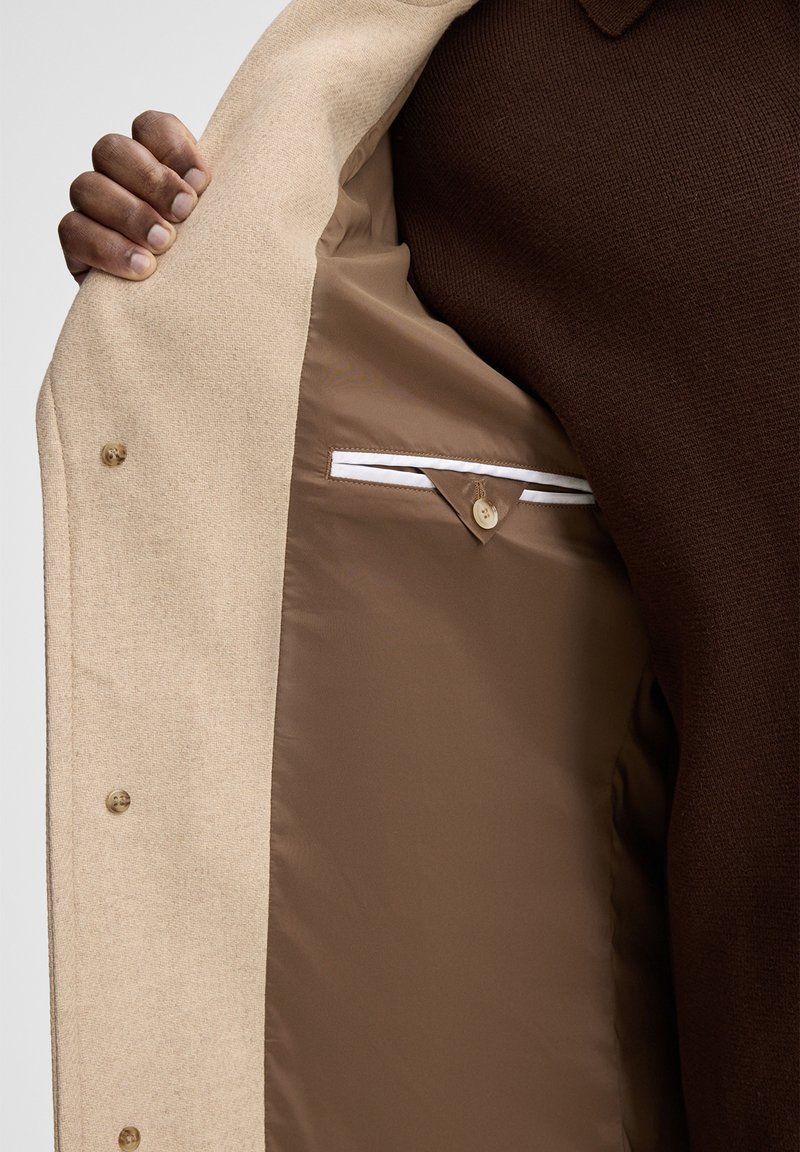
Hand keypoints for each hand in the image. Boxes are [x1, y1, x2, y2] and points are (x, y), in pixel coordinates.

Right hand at [59, 109, 210, 285]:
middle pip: (112, 150)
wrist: (183, 314)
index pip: (150, 127)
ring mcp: (92, 208)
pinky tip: (141, 267)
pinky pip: (73, 230)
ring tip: (163, 244)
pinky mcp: (77, 243)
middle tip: (184, 214)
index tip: (202, 184)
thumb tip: (213, 186)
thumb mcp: (219, 227)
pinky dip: (108, 247)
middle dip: (151, 180)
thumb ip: (218, 201)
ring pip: (87, 186)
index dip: (173, 148)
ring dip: (129, 213)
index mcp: (155, 162)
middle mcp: (117, 177)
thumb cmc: (208, 261)